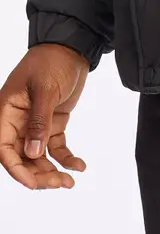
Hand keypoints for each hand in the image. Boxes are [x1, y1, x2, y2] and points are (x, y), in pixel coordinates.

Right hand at [0, 44, 89, 189]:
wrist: (70, 48)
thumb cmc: (51, 62)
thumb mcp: (45, 90)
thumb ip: (39, 122)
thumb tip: (33, 153)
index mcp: (5, 114)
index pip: (4, 150)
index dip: (17, 169)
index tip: (34, 184)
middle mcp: (16, 123)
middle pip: (22, 157)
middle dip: (38, 174)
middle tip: (60, 184)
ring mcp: (35, 124)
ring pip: (38, 155)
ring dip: (52, 170)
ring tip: (70, 182)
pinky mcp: (52, 123)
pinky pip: (56, 145)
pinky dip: (66, 157)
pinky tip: (79, 165)